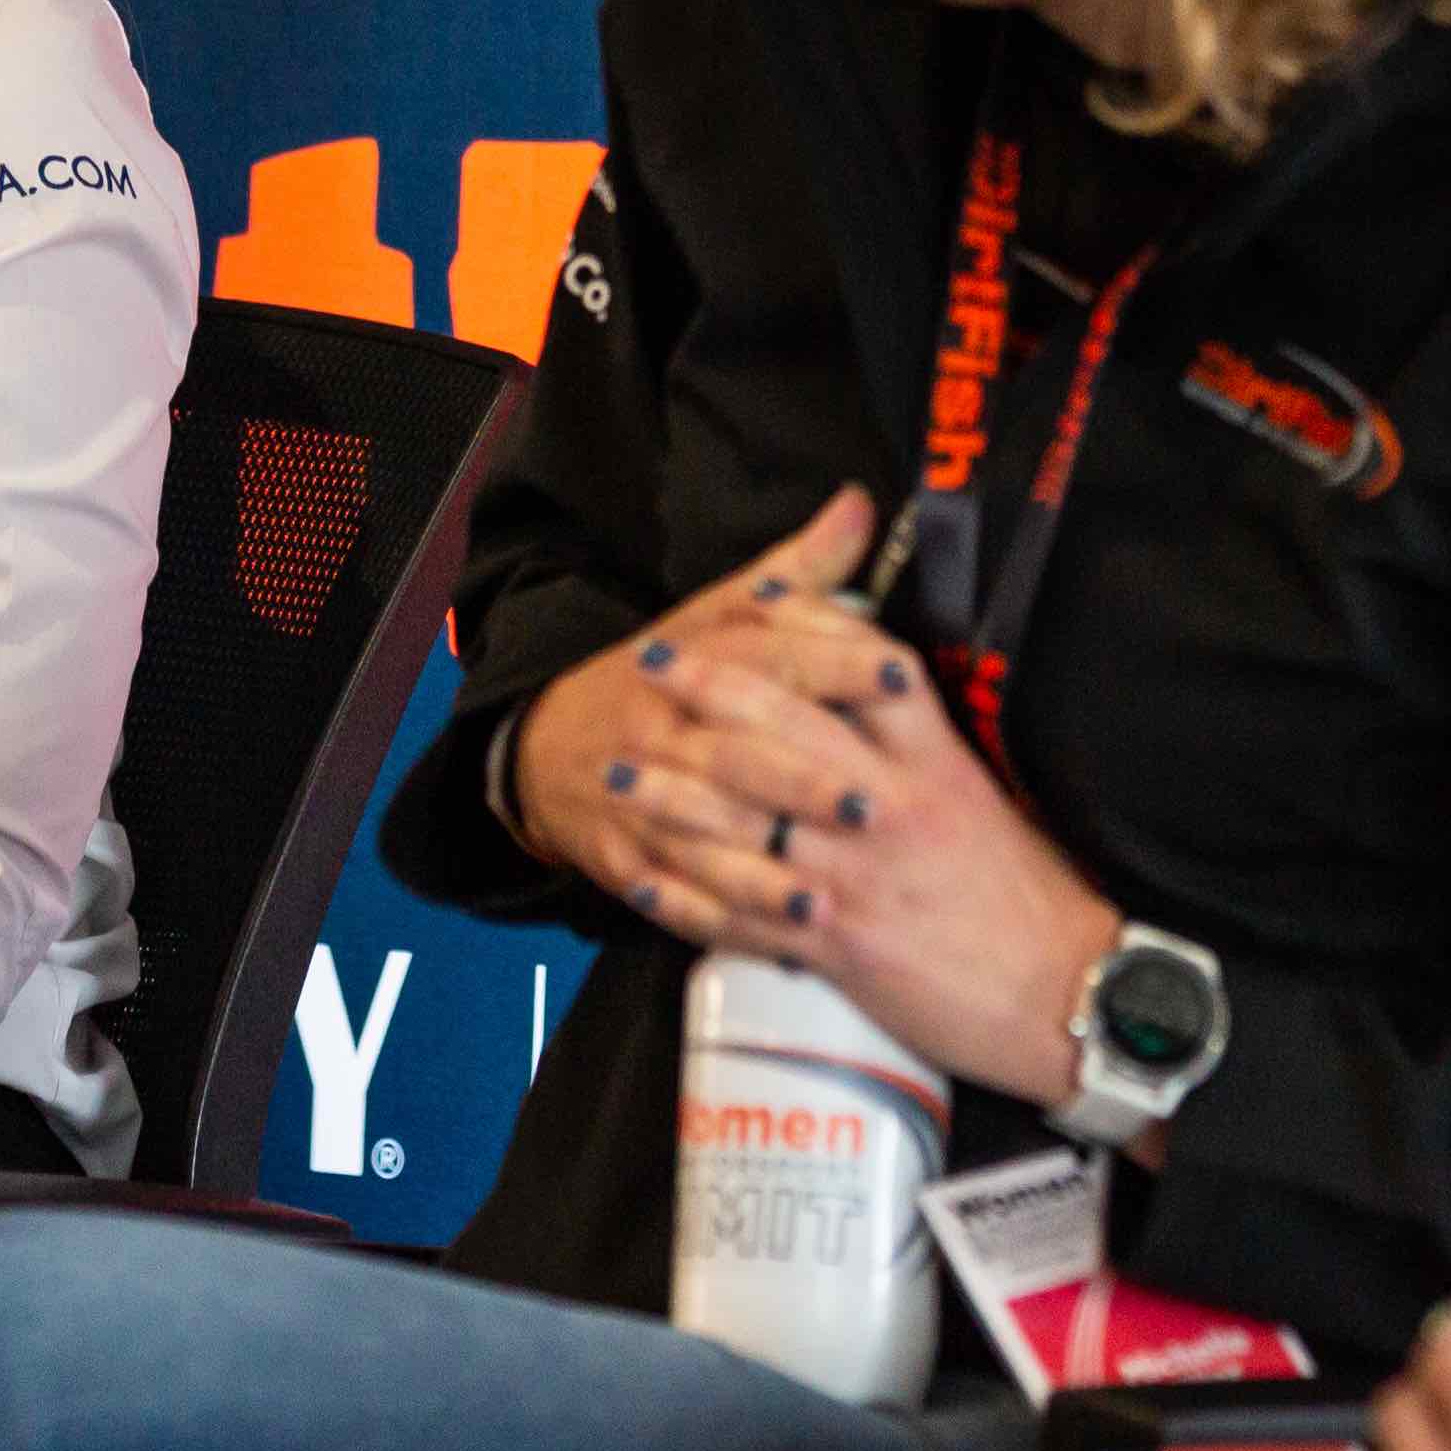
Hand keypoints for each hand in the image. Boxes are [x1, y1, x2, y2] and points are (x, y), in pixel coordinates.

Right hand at [511, 491, 889, 897]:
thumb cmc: (666, 674)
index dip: (836, 661)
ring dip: (763, 875)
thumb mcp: (724, 612)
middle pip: (735, 753)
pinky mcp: (626, 861)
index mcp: (698, 659)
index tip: (899, 675)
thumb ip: (801, 569)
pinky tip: (779, 946)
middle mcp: (665, 728)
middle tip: (877, 809)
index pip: (771, 655)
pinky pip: (677, 898)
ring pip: (703, 839)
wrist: (550, 743)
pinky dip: (725, 924)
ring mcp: (641, 800)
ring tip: (830, 901)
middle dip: (804, 782)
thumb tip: (862, 503)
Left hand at [516, 489, 1124, 1105]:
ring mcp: (860, 877)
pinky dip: (688, 900)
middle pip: (785, 727)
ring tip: (619, 776)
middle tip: (654, 664)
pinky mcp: (841, 947)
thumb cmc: (1032, 897)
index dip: (802, 627)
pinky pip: (744, 917)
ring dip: (673, 796)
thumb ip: (925, 745)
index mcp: (936, 763)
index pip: (863, 667)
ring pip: (746, 822)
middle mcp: (891, 806)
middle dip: (709, 691)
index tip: (748, 600)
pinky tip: (644, 884)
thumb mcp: (986, 796)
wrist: (1070, 993)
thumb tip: (880, 691)